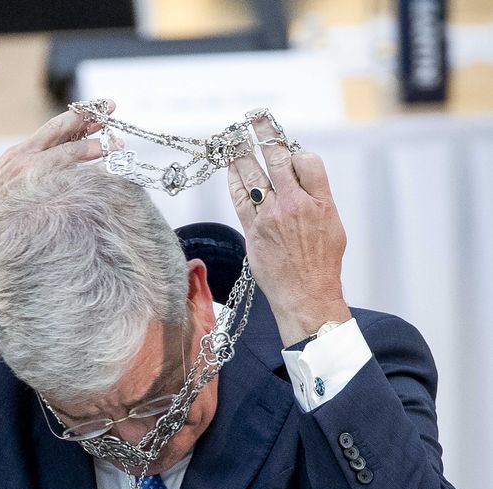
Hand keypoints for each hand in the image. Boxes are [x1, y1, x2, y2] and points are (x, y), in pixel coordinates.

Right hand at [0, 103, 114, 272]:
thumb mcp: (12, 185)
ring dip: (91, 146)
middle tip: (112, 106)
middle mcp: (23, 157)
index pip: (54, 129)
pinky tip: (100, 175)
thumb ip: (36, 176)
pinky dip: (81, 173)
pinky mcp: (26, 191)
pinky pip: (60, 179)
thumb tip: (65, 177)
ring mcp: (24, 173)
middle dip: (88, 117)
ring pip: (64, 152)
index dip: (78, 117)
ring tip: (115, 144)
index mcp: (20, 154)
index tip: (101, 109)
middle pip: (60, 130)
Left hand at [227, 111, 349, 347]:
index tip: (288, 153)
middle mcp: (296, 205)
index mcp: (320, 202)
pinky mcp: (254, 230)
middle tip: (253, 118)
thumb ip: (317, 200)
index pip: (307, 161)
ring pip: (254, 174)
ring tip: (233, 137)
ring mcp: (272, 217)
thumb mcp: (333, 227)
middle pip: (278, 159)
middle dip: (264, 135)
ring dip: (241, 152)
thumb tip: (302, 179)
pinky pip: (240, 197)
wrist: (306, 296)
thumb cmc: (321, 265)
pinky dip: (234, 179)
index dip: (296, 153)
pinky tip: (230, 168)